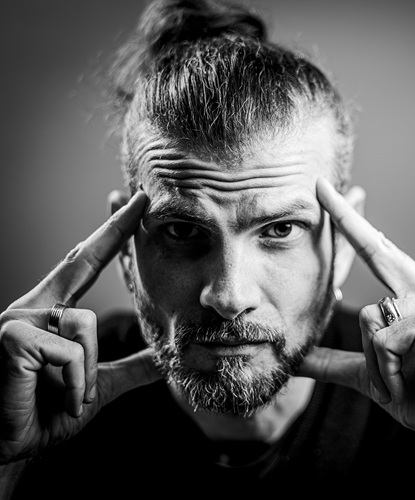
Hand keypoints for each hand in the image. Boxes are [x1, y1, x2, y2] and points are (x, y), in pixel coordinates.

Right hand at [0, 191, 161, 464]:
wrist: (6, 451)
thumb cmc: (42, 416)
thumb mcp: (94, 388)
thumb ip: (128, 369)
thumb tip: (164, 359)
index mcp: (49, 314)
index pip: (83, 265)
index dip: (109, 236)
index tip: (133, 207)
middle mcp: (30, 307)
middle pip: (81, 264)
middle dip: (114, 229)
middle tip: (142, 196)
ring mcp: (17, 318)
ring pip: (85, 325)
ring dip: (87, 374)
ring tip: (69, 398)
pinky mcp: (11, 335)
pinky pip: (69, 352)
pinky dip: (74, 384)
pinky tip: (56, 400)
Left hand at [301, 178, 414, 451]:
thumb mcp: (372, 374)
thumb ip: (334, 361)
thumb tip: (294, 359)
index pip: (379, 251)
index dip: (351, 223)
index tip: (328, 194)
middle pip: (376, 250)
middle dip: (345, 216)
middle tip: (318, 183)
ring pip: (369, 320)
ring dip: (378, 365)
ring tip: (406, 383)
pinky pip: (382, 344)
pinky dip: (388, 375)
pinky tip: (413, 385)